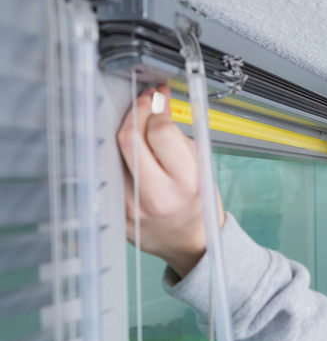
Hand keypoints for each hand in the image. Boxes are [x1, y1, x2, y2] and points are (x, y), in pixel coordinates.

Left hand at [117, 85, 224, 277]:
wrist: (190, 241)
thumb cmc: (198, 205)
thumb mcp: (203, 171)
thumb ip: (179, 139)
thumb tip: (157, 107)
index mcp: (185, 184)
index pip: (160, 132)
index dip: (157, 108)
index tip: (159, 99)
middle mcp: (156, 195)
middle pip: (129, 138)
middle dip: (136, 113)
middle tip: (144, 104)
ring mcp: (131, 205)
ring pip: (114, 152)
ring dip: (126, 132)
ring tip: (139, 126)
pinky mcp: (116, 212)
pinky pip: (110, 172)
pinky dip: (118, 155)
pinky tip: (130, 151)